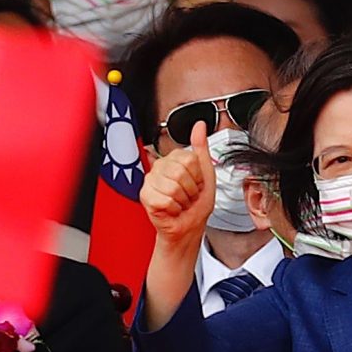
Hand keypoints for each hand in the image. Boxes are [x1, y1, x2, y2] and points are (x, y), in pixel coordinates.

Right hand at [139, 120, 215, 247]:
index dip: (197, 175)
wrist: (189, 226)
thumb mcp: (206, 173)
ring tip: (180, 202)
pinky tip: (171, 209)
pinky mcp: (145, 196)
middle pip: (180, 172)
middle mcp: (160, 167)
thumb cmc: (196, 204)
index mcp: (174, 159)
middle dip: (190, 189)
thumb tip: (200, 125)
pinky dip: (173, 209)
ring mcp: (150, 181)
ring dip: (182, 200)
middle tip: (188, 195)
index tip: (195, 184)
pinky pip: (165, 199)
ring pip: (173, 187)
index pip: (189, 158)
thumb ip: (201, 148)